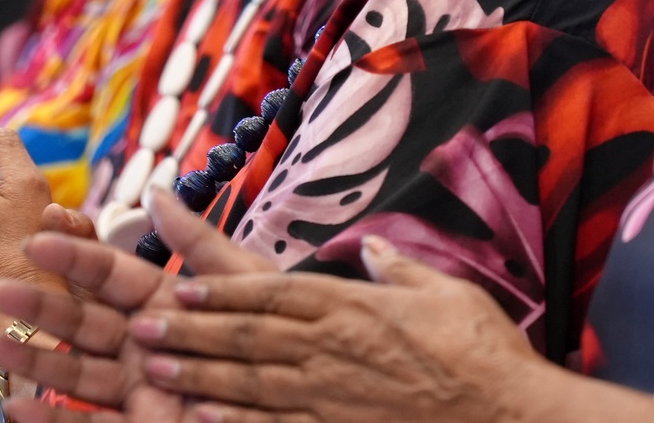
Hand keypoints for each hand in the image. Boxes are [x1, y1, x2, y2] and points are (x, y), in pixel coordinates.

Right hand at [0, 192, 271, 422]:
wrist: (299, 400)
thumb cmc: (279, 338)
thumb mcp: (247, 286)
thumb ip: (200, 242)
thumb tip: (157, 191)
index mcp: (164, 301)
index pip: (109, 273)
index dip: (74, 256)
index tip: (37, 235)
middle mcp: (142, 344)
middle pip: (82, 321)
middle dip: (37, 307)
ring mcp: (138, 391)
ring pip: (75, 373)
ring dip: (31, 359)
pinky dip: (53, 419)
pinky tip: (16, 408)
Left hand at [119, 194, 539, 422]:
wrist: (510, 415)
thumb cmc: (483, 351)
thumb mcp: (446, 291)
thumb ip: (399, 269)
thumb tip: (373, 248)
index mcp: (353, 307)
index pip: (272, 292)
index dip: (220, 289)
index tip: (180, 283)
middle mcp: (333, 349)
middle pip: (248, 335)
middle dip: (191, 329)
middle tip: (142, 325)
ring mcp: (333, 396)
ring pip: (251, 380)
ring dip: (199, 371)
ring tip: (156, 365)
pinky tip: (201, 417)